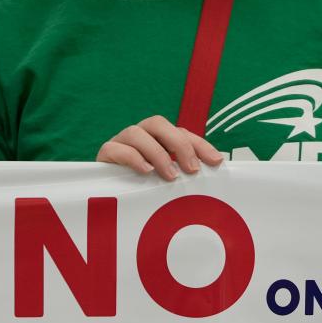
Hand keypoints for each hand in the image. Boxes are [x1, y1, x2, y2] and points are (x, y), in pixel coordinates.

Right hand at [96, 115, 223, 179]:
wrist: (105, 198)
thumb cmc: (141, 190)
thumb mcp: (165, 183)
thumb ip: (182, 176)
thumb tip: (209, 177)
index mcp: (157, 138)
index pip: (181, 132)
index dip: (200, 144)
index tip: (216, 161)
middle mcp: (139, 135)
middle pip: (159, 124)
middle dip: (179, 144)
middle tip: (191, 169)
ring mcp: (120, 142)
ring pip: (137, 133)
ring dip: (157, 153)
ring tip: (170, 175)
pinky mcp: (105, 154)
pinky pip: (116, 148)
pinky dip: (133, 158)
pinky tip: (145, 171)